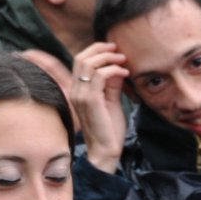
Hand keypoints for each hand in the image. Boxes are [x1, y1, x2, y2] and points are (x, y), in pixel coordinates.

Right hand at [63, 42, 128, 173]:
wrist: (106, 151)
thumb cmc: (109, 129)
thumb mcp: (111, 101)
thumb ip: (112, 84)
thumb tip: (118, 67)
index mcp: (78, 90)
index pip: (78, 61)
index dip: (94, 49)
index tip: (113, 48)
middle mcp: (75, 91)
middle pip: (81, 57)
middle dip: (101, 49)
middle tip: (119, 50)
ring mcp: (80, 95)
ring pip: (89, 63)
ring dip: (109, 58)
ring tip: (123, 61)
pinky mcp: (90, 100)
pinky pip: (100, 76)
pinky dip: (113, 70)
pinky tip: (125, 74)